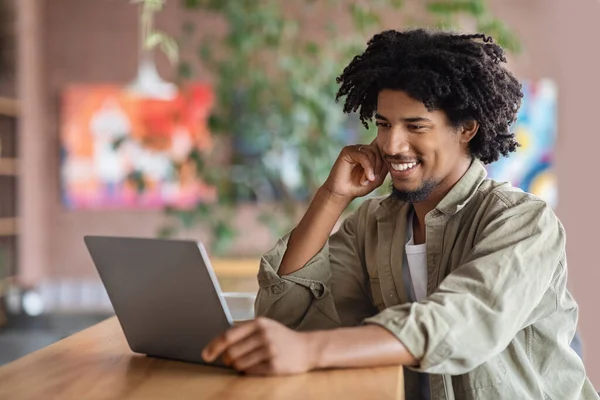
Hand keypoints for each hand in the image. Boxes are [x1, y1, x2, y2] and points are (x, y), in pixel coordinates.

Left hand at [202, 317, 316, 375]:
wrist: (307, 348)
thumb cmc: (281, 337)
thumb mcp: (264, 326)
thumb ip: (243, 330)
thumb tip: (217, 344)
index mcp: (259, 323)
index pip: (228, 335)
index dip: (214, 346)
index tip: (205, 355)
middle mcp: (264, 335)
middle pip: (231, 352)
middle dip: (227, 359)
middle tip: (231, 360)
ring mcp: (270, 350)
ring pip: (239, 364)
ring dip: (238, 366)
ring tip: (247, 362)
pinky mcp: (274, 365)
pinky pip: (250, 372)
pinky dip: (248, 371)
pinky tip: (255, 366)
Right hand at [322, 141, 387, 201]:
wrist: (343, 193)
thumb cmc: (358, 186)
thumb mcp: (377, 179)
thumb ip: (384, 167)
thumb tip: (391, 157)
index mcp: (369, 153)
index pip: (382, 149)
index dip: (385, 161)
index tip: (380, 175)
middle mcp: (362, 149)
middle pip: (378, 150)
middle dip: (379, 166)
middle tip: (373, 179)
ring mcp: (354, 149)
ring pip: (372, 153)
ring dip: (372, 169)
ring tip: (367, 180)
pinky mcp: (347, 151)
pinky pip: (363, 156)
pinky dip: (368, 167)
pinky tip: (367, 177)